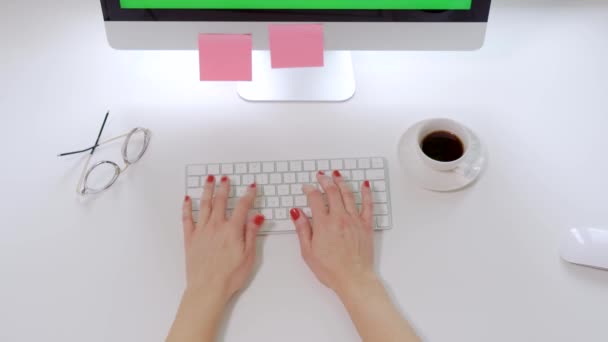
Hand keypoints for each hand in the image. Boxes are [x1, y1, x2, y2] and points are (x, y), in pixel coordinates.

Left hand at [182, 175, 264, 301]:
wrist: (207, 288)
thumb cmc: (230, 276)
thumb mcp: (249, 255)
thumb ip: (252, 233)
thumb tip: (257, 216)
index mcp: (232, 230)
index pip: (242, 207)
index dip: (248, 195)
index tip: (252, 187)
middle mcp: (216, 226)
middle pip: (220, 201)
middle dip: (224, 187)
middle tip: (225, 178)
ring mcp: (201, 231)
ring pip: (204, 205)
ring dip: (207, 191)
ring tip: (209, 180)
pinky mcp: (190, 239)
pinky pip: (187, 219)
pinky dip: (187, 207)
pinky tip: (187, 199)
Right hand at [291, 171, 376, 294]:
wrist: (353, 279)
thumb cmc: (331, 269)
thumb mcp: (308, 251)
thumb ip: (302, 229)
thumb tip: (296, 213)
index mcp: (324, 224)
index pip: (315, 199)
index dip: (310, 190)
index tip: (307, 188)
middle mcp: (339, 218)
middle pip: (332, 192)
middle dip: (325, 181)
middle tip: (321, 176)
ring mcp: (354, 220)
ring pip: (348, 194)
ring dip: (341, 182)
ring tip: (336, 174)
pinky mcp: (366, 225)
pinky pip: (368, 205)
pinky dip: (366, 193)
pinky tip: (365, 185)